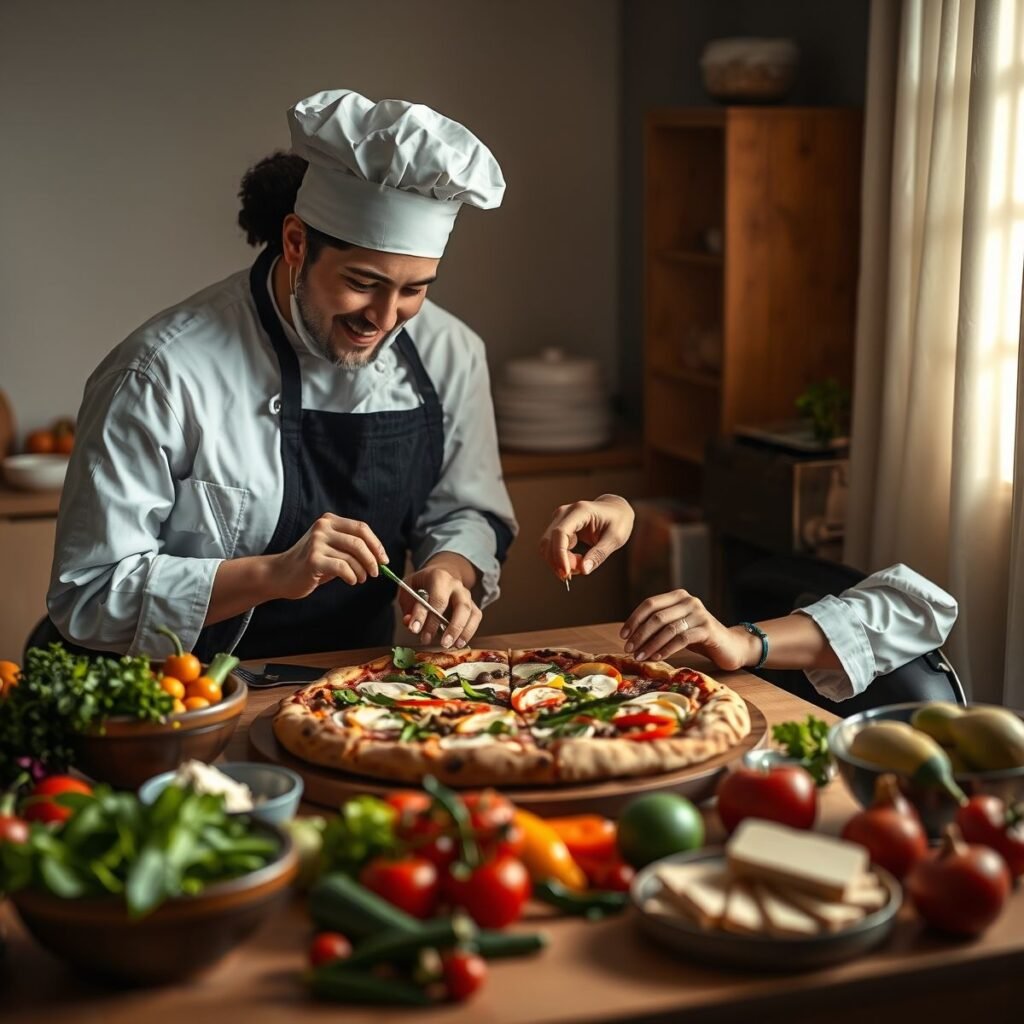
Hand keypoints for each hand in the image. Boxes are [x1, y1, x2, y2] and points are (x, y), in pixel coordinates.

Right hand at [272, 514, 387, 598]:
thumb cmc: (311, 564)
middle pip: (359, 541)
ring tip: (361, 579)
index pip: (361, 528)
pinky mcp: (313, 559)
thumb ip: (351, 548)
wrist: (280, 575)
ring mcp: (316, 542)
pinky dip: (352, 576)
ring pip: (352, 556)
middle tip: (376, 573)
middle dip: (372, 559)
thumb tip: (380, 558)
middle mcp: (322, 528)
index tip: (384, 560)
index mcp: (329, 521)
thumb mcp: (331, 549)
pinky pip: (343, 568)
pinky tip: (351, 581)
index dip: (376, 544)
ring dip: (362, 571)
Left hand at [402, 554, 481, 648]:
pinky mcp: (471, 605)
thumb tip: (410, 623)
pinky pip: (476, 618)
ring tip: (451, 645)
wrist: (440, 575)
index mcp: (439, 577)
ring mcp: (466, 595)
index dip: (424, 615)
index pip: (435, 598)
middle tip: (441, 643)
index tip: (414, 630)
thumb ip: (408, 605)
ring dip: (462, 631)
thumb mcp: (408, 589)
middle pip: (460, 606)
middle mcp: (456, 585)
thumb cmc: (422, 585)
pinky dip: (469, 631)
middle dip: (451, 627)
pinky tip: (459, 643)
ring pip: (471, 613)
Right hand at [539, 494, 634, 579]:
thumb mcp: (615, 538)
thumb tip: (583, 570)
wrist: (616, 510)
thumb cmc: (618, 521)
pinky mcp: (558, 527)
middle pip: (549, 541)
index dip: (559, 554)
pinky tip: (577, 561)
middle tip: (579, 571)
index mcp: (580, 511)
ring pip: (547, 546)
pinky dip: (560, 559)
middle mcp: (565, 512)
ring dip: (559, 562)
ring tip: (580, 566)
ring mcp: (559, 519)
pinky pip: (552, 547)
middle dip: (559, 562)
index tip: (566, 573)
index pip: (560, 532)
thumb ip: (599, 554)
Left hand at [620, 590, 757, 668]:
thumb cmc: (698, 637)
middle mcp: (689, 601)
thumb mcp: (676, 627)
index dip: (634, 619)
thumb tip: (630, 636)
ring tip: (640, 656)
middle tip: (629, 649)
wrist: (730, 646)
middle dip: (640, 634)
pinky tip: (657, 657)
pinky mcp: (707, 629)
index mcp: (678, 596)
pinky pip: (681, 639)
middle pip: (657, 617)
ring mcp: (699, 614)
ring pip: (668, 629)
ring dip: (650, 644)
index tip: (623, 635)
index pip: (650, 604)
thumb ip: (659, 625)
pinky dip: (666, 649)